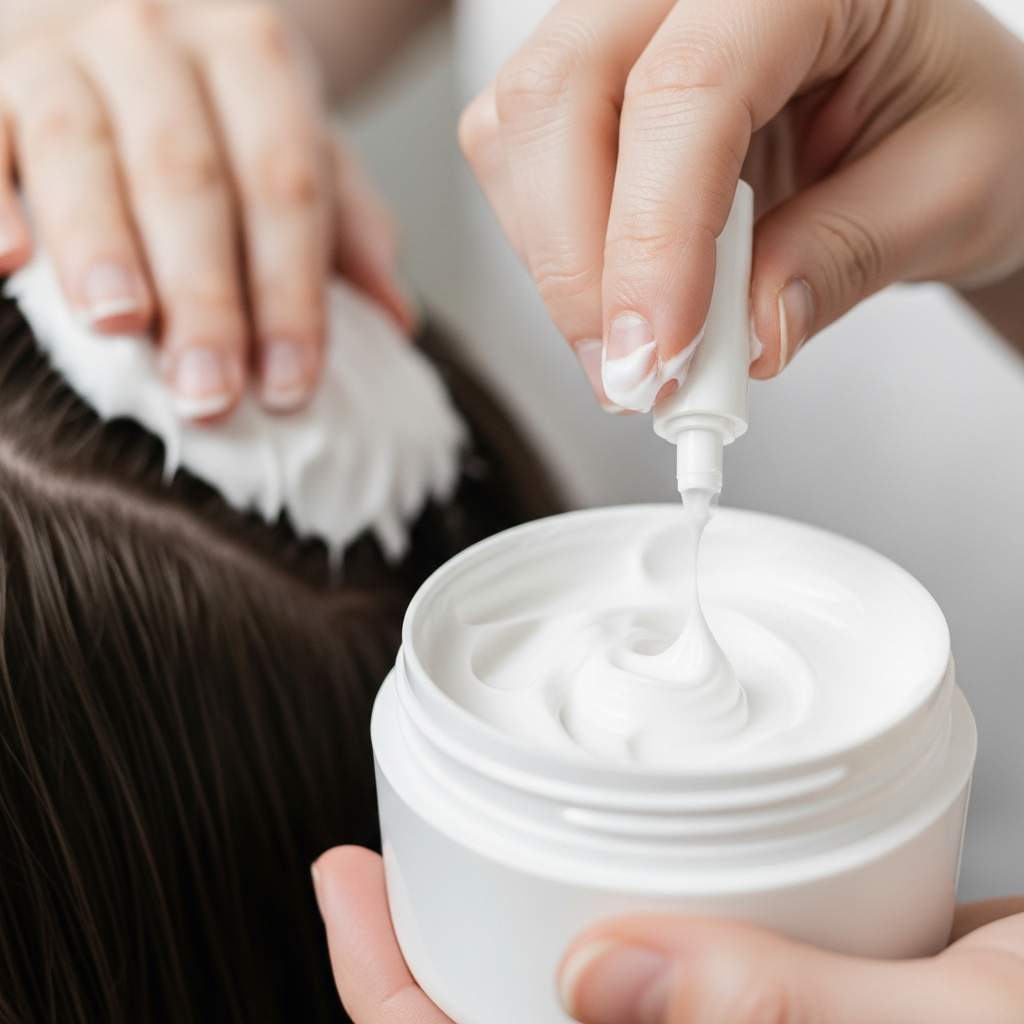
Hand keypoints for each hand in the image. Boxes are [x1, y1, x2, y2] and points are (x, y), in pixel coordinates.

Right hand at [0, 0, 412, 418]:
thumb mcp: (297, 138)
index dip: (290, 291)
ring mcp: (63, 51)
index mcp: (253, 54)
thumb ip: (348, 222)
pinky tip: (8, 264)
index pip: (284, 185)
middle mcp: (157, 38)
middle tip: (210, 388)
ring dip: (102, 248)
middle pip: (187, 177)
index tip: (291, 383)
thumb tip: (397, 318)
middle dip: (203, 293)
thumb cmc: (216, 99)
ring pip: (81, 151)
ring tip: (121, 326)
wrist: (124, 5)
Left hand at [312, 845, 1023, 1023]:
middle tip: (380, 861)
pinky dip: (613, 917)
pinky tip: (604, 859)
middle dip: (434, 960)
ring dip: (513, 928)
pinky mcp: (783, 1012)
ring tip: (466, 843)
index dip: (390, 999)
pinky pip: (664, 976)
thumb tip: (604, 977)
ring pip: (585, 1007)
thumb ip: (785, 1012)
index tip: (341, 883)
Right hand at [460, 0, 1023, 410]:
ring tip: (641, 348)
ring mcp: (625, 26)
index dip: (654, 236)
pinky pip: (520, 163)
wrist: (920, 102)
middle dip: (578, 263)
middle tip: (632, 374)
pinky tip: (620, 294)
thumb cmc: (949, 112)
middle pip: (561, 96)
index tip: (660, 354)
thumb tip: (748, 335)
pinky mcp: (587, 85)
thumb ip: (847, 256)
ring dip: (560, 266)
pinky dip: (554, 252)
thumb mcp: (951, 186)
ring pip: (519, 132)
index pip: (685, 90)